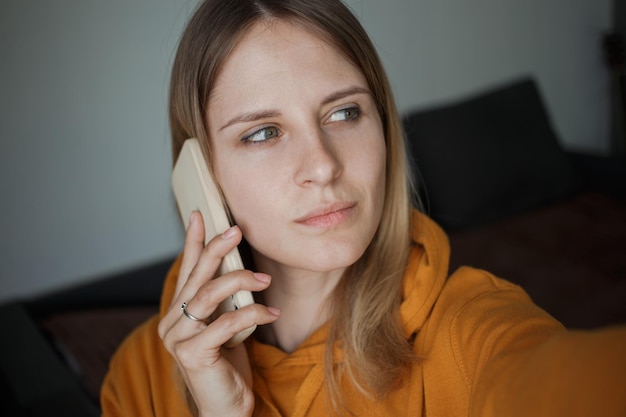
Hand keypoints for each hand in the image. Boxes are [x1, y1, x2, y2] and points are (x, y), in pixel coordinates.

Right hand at [158, 211, 279, 415]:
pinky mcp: (193, 354)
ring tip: (265, 279)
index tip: (200, 214)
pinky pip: (225, 323)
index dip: (194, 241)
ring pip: (208, 295)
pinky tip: (271, 314)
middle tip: (236, 230)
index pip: (187, 270)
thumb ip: (225, 302)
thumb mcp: (226, 326)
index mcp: (179, 312)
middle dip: (217, 249)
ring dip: (240, 281)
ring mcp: (178, 339)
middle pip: (196, 276)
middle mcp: (172, 322)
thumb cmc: (227, 364)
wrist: (226, 408)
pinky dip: (252, 314)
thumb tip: (240, 270)